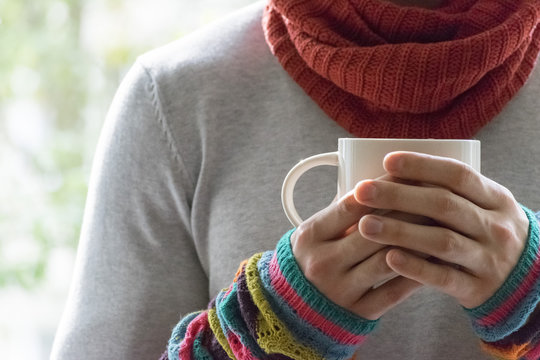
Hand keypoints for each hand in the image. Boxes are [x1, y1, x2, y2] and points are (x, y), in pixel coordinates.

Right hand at [291, 186, 422, 319]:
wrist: (295, 307)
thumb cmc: (311, 259)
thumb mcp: (314, 233)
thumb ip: (340, 213)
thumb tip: (380, 183)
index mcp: (311, 236)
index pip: (351, 206)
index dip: (382, 189)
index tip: (407, 174)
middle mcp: (323, 263)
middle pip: (373, 232)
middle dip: (407, 211)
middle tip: (435, 196)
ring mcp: (341, 290)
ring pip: (387, 261)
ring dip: (417, 241)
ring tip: (440, 226)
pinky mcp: (359, 313)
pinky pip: (395, 292)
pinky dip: (418, 274)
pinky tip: (435, 260)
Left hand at [355, 152, 529, 308]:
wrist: (526, 281)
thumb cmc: (487, 233)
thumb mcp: (483, 207)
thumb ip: (450, 193)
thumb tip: (394, 174)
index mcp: (496, 199)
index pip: (458, 175)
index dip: (422, 166)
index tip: (388, 161)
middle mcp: (495, 227)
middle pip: (444, 205)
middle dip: (399, 196)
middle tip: (363, 191)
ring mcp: (488, 259)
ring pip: (442, 241)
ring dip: (400, 231)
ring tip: (365, 225)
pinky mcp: (477, 288)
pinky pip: (443, 277)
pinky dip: (415, 267)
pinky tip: (389, 258)